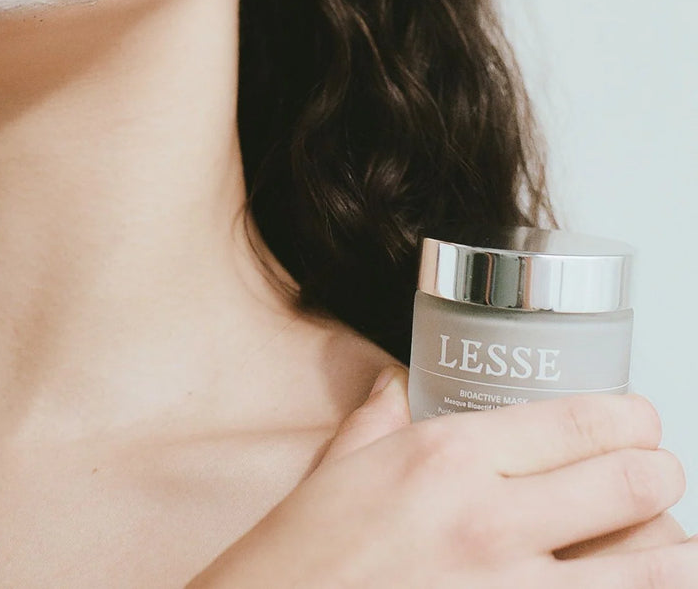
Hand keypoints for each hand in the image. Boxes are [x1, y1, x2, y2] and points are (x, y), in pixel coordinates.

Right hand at [185, 366, 696, 586]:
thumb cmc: (297, 562)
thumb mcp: (337, 471)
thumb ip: (378, 420)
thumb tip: (395, 387)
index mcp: (447, 459)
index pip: (580, 422)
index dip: (631, 418)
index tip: (640, 421)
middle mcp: (489, 522)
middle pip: (632, 485)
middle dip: (659, 475)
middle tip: (655, 476)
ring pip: (649, 571)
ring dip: (669, 553)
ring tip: (667, 544)